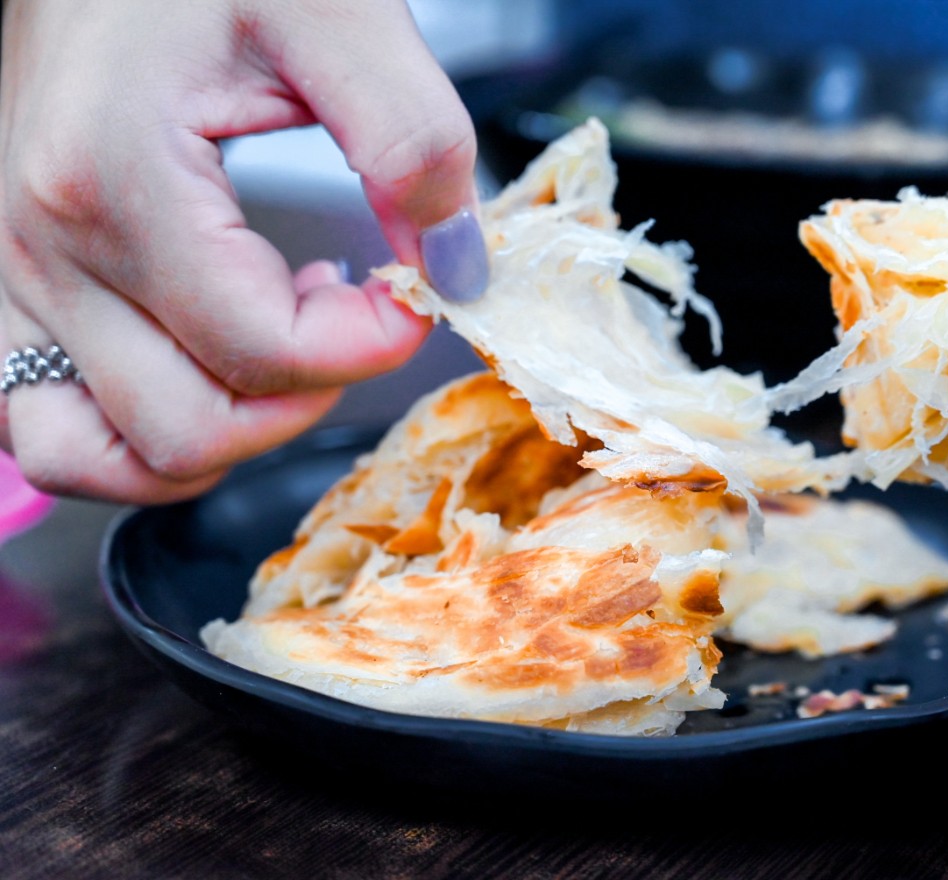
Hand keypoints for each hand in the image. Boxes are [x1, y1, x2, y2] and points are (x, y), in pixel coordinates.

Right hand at [0, 0, 486, 502]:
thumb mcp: (339, 15)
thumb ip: (412, 142)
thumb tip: (456, 269)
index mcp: (114, 179)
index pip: (261, 351)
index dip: (367, 346)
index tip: (411, 296)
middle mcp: (41, 247)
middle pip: (189, 427)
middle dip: (303, 398)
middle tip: (349, 318)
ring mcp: (13, 278)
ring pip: (108, 457)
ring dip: (222, 434)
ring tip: (278, 345)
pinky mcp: (12, 290)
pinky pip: (53, 433)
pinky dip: (141, 434)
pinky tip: (208, 366)